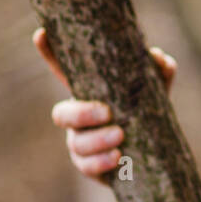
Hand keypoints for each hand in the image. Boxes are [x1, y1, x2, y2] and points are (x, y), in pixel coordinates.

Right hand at [32, 27, 176, 178]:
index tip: (42, 34)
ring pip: (76, 143)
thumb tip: (157, 58)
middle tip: (107, 113)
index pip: (64, 71)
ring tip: (121, 136)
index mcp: (90, 93)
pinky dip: (101, 162)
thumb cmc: (150, 113)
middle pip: (62, 114)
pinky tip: (118, 157)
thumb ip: (159, 71)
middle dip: (81, 114)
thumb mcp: (156, 91)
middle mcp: (79, 118)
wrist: (158, 155)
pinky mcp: (91, 167)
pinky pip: (87, 167)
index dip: (49, 54)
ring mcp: (82, 144)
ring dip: (96, 140)